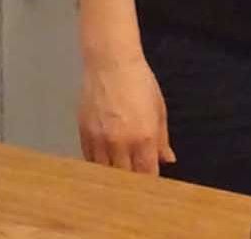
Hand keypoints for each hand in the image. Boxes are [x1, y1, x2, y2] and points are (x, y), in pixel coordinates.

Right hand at [78, 54, 174, 173]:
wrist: (110, 64)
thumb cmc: (141, 83)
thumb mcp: (159, 109)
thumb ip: (162, 138)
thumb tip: (168, 160)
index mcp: (143, 137)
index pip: (147, 173)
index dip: (150, 182)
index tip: (152, 186)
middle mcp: (120, 143)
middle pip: (125, 178)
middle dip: (131, 183)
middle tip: (135, 183)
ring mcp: (99, 141)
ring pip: (105, 173)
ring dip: (113, 176)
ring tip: (119, 177)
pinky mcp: (83, 136)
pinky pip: (89, 161)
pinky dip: (97, 166)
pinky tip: (103, 166)